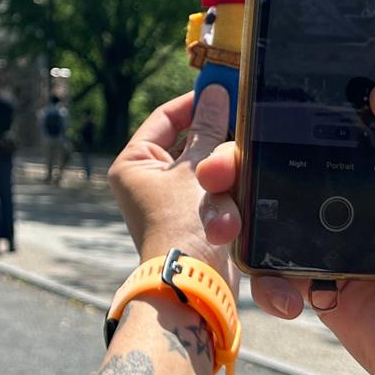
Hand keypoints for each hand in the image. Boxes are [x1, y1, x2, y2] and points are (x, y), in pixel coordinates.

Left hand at [109, 86, 233, 276]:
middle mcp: (148, 180)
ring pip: (210, 167)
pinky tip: (239, 195)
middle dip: (217, 145)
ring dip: (224, 176)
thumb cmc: (184, 226)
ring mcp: (172, 200)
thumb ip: (207, 128)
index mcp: (134, 163)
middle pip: (192, 143)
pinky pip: (218, 191)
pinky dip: (229, 193)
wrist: (197, 285)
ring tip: (229, 185)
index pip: (165, 118)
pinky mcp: (196, 218)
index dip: (194, 102)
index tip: (224, 89)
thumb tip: (214, 91)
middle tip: (241, 131)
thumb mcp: (196, 170)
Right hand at [196, 87, 374, 374]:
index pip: (329, 122)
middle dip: (233, 159)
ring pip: (260, 210)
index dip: (286, 109)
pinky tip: (285, 298)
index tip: (253, 104)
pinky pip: (269, 269)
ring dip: (230, 212)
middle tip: (215, 171)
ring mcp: (328, 238)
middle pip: (275, 160)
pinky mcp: (314, 282)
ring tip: (226, 227)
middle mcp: (352, 193)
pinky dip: (262, 279)